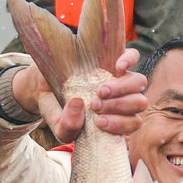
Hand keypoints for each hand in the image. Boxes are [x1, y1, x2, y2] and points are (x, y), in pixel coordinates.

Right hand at [12, 49, 146, 141]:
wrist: (44, 84)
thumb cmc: (56, 108)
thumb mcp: (56, 123)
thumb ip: (67, 127)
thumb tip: (80, 106)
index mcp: (114, 117)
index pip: (133, 123)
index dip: (122, 124)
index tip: (98, 122)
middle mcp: (121, 98)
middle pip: (139, 103)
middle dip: (118, 107)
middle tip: (94, 106)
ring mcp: (119, 77)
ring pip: (139, 82)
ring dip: (121, 89)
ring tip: (99, 91)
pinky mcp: (113, 56)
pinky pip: (133, 55)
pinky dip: (128, 61)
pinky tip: (117, 68)